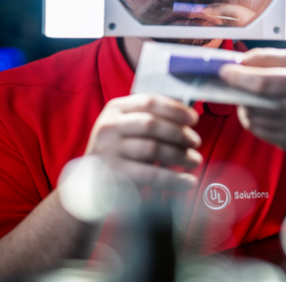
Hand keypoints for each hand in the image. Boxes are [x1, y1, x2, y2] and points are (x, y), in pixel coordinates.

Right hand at [84, 94, 201, 189]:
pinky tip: (188, 181)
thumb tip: (188, 118)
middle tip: (196, 142)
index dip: (175, 109)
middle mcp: (109, 126)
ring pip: (153, 149)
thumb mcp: (128, 127)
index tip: (194, 118)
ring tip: (195, 160)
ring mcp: (108, 150)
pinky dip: (173, 178)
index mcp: (116, 108)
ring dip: (180, 155)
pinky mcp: (112, 175)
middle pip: (151, 124)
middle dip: (179, 133)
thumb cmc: (119, 150)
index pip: (149, 101)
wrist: (88, 183)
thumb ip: (152, 118)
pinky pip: (150, 175)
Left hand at [219, 49, 285, 153]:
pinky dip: (253, 119)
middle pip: (254, 102)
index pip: (263, 83)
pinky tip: (262, 110)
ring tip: (255, 96)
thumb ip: (270, 58)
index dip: (239, 77)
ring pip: (252, 118)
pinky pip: (258, 131)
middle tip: (237, 81)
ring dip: (246, 105)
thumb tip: (242, 61)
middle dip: (239, 90)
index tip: (224, 71)